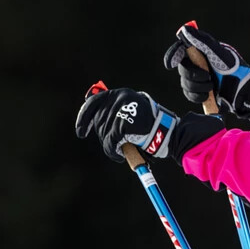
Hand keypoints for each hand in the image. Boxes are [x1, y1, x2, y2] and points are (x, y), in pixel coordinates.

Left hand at [75, 81, 222, 163]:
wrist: (168, 131)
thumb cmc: (152, 125)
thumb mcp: (133, 111)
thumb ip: (117, 110)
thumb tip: (96, 115)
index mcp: (121, 93)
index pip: (94, 102)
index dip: (85, 117)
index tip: (81, 131)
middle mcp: (119, 98)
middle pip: (98, 120)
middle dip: (102, 134)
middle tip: (112, 144)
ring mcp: (120, 110)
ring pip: (103, 133)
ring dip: (109, 145)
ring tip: (119, 150)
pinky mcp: (122, 124)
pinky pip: (110, 142)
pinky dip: (113, 151)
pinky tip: (120, 155)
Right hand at [163, 21, 249, 120]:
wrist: (245, 93)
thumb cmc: (236, 71)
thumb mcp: (220, 54)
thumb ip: (202, 42)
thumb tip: (185, 29)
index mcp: (204, 51)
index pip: (182, 49)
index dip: (174, 54)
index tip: (170, 63)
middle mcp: (200, 63)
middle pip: (182, 68)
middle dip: (193, 75)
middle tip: (207, 77)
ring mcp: (200, 77)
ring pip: (185, 82)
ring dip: (197, 87)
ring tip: (211, 86)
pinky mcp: (201, 91)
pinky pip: (189, 94)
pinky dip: (197, 96)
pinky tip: (208, 95)